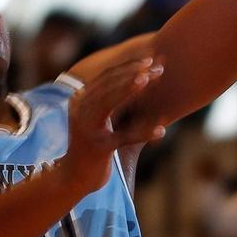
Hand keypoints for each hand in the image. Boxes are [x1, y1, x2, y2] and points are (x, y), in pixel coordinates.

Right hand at [62, 55, 164, 193]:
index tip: (152, 59)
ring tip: (151, 79)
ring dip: (131, 89)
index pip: (106, 76)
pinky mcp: (98, 148)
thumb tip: (142, 75)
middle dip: (134, 72)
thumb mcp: (99, 118)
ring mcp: (87, 128)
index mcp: (81, 100)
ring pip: (110, 102)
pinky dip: (143, 133)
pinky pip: (123, 137)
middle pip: (108, 84)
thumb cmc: (93, 145)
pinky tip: (162, 131)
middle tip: (158, 67)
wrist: (74, 177)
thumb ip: (113, 99)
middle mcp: (80, 110)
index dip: (129, 65)